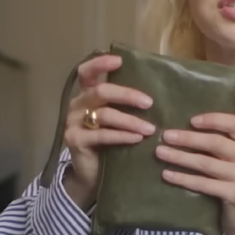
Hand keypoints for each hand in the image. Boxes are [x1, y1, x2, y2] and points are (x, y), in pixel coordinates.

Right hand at [63, 55, 155, 209]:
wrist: (90, 173)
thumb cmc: (109, 141)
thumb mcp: (117, 119)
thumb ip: (127, 105)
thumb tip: (160, 93)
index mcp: (87, 94)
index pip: (88, 72)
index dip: (100, 64)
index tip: (119, 61)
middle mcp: (78, 104)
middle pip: (101, 92)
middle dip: (127, 95)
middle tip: (149, 103)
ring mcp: (73, 122)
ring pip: (105, 115)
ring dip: (131, 121)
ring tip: (151, 129)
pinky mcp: (75, 141)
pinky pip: (102, 135)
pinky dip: (122, 136)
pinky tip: (137, 138)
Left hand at [156, 113, 234, 234]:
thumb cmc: (232, 179)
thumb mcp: (231, 157)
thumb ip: (217, 141)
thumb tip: (182, 125)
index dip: (213, 120)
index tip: (191, 120)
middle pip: (216, 143)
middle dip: (188, 138)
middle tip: (166, 136)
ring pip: (207, 163)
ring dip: (181, 157)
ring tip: (160, 153)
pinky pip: (204, 184)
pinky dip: (184, 178)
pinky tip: (167, 174)